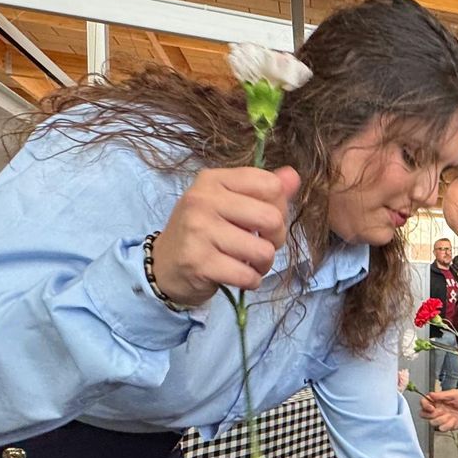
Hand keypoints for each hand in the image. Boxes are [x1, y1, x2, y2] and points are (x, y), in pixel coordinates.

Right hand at [151, 166, 301, 305]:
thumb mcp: (229, 203)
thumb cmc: (203, 232)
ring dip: (263, 264)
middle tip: (260, 244)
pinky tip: (238, 275)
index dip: (279, 206)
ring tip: (248, 262)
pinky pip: (248, 275)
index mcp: (214, 180)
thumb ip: (263, 190)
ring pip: (263, 250)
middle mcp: (203, 201)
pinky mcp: (200, 263)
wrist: (164, 265)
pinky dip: (251, 281)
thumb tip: (293, 176)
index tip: (263, 220)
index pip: (269, 184)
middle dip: (276, 239)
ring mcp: (199, 231)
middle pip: (271, 218)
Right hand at [419, 388, 457, 431]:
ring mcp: (441, 419)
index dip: (424, 405)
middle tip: (439, 411)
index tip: (431, 406)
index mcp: (437, 401)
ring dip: (442, 419)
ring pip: (432, 422)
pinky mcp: (447, 426)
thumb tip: (430, 394)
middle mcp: (437, 410)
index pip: (424, 403)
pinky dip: (448, 424)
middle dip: (430, 414)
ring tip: (451, 415)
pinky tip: (454, 420)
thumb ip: (441, 395)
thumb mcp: (454, 394)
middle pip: (424, 414)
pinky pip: (441, 428)